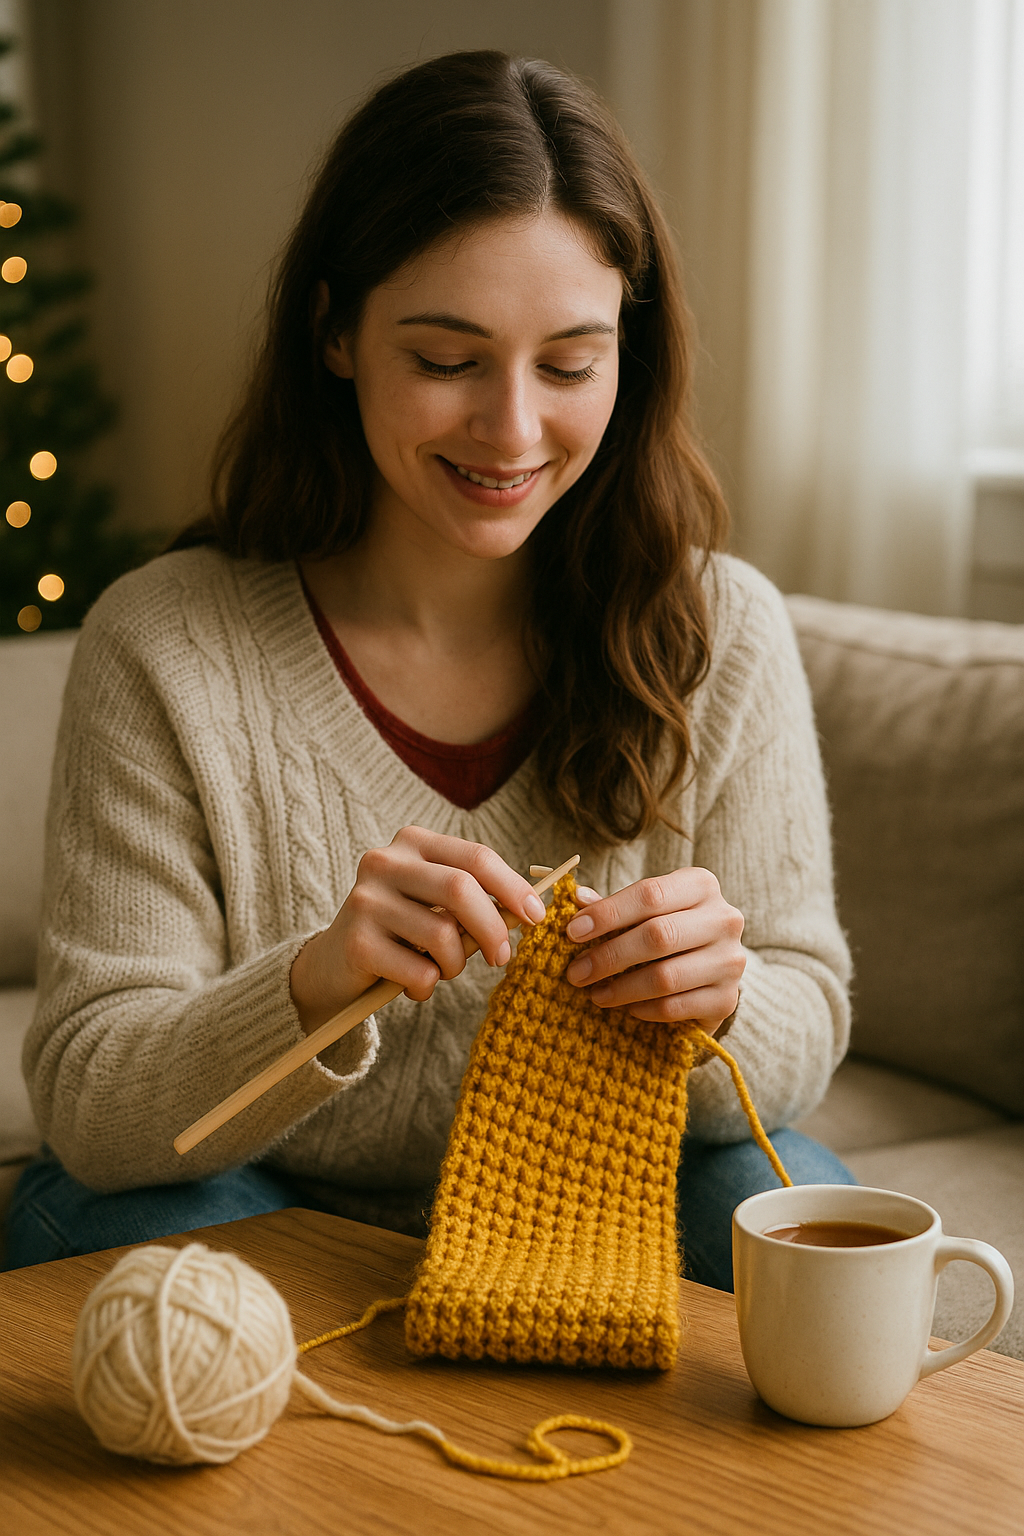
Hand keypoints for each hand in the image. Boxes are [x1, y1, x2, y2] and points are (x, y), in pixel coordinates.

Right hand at [290, 827, 546, 1032]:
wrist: (333, 965)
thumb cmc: (401, 932)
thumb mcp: (435, 904)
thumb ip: (473, 899)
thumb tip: (529, 910)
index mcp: (412, 842)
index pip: (476, 858)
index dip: (513, 887)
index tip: (536, 916)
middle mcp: (385, 862)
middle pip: (461, 890)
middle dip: (493, 929)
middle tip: (502, 958)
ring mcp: (366, 900)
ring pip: (443, 936)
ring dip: (454, 966)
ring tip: (439, 971)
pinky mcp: (357, 941)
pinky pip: (419, 972)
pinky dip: (427, 988)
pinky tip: (411, 986)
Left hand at [563, 869, 744, 1031]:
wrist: (708, 973)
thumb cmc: (668, 932)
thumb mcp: (643, 912)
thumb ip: (612, 906)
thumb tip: (578, 898)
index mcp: (701, 885)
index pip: (650, 894)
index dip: (608, 913)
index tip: (573, 932)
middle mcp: (724, 919)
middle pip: (658, 935)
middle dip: (609, 956)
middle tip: (577, 972)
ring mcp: (730, 961)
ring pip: (666, 976)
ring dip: (622, 988)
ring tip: (595, 994)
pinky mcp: (727, 1000)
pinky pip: (675, 1007)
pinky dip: (644, 1010)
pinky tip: (626, 1009)